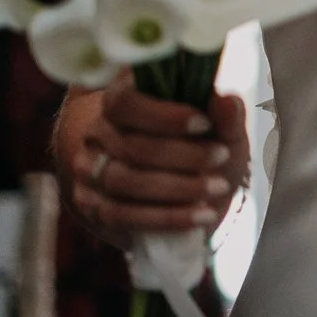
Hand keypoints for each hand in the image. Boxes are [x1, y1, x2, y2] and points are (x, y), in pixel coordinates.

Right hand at [61, 78, 249, 247]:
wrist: (184, 191)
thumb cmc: (202, 147)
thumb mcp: (221, 130)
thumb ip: (225, 116)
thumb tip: (228, 102)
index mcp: (121, 97)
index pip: (125, 102)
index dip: (163, 115)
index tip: (205, 124)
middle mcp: (97, 132)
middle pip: (130, 146)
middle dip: (182, 154)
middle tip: (222, 157)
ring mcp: (88, 169)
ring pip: (124, 181)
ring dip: (177, 188)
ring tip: (217, 187)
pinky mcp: (91, 205)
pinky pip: (121, 215)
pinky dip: (165, 218)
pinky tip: (199, 217)